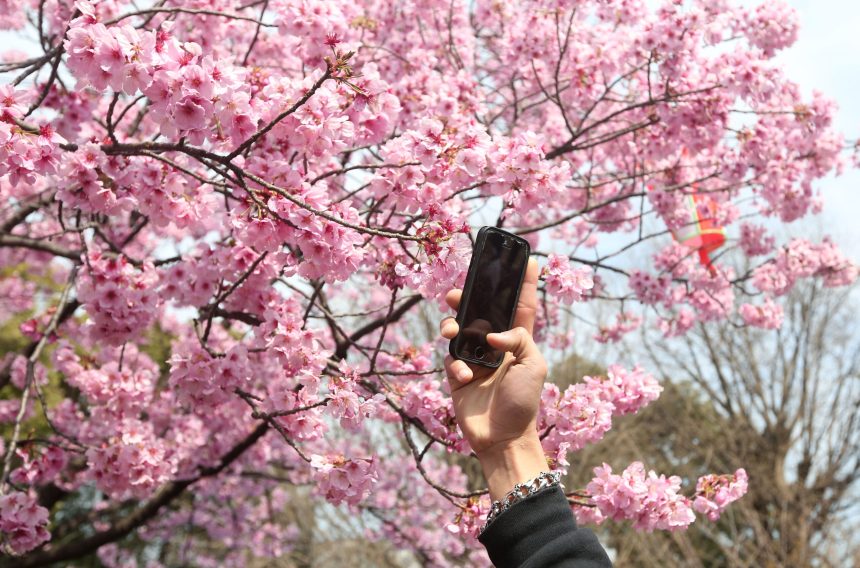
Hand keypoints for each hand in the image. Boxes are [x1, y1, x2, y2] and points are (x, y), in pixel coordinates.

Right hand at [440, 258, 548, 498]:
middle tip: (454, 294)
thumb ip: (518, 338)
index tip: (528, 258)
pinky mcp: (458, 376)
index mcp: (518, 340)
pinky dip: (456, 365)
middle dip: (466, 298)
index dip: (525, 282)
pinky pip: (450, 359)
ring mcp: (474, 360)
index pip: (521, 305)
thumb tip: (490, 334)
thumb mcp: (534, 364)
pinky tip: (466, 378)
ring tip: (452, 331)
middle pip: (478, 312)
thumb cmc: (525, 402)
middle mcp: (495, 346)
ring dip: (451, 325)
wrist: (503, 438)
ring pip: (456, 330)